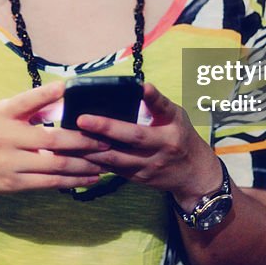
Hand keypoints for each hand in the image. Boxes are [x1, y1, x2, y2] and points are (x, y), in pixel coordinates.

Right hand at [0, 82, 107, 193]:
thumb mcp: (1, 111)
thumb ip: (30, 106)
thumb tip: (64, 98)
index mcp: (3, 114)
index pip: (26, 101)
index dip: (46, 93)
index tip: (67, 87)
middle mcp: (4, 137)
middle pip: (52, 140)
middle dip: (83, 141)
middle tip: (106, 140)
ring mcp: (9, 162)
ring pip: (55, 165)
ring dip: (84, 164)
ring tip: (105, 161)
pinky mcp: (13, 184)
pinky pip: (49, 183)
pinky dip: (73, 181)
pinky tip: (90, 177)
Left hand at [77, 83, 222, 207]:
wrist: (193, 174)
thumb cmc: (181, 137)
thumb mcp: (177, 116)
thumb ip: (158, 104)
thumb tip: (138, 86)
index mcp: (170, 132)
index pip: (156, 115)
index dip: (144, 103)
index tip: (134, 90)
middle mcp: (160, 150)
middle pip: (131, 139)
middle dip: (104, 129)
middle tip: (81, 119)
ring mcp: (148, 167)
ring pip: (116, 159)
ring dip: (92, 149)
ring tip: (72, 138)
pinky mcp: (137, 178)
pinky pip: (113, 169)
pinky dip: (95, 161)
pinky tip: (78, 153)